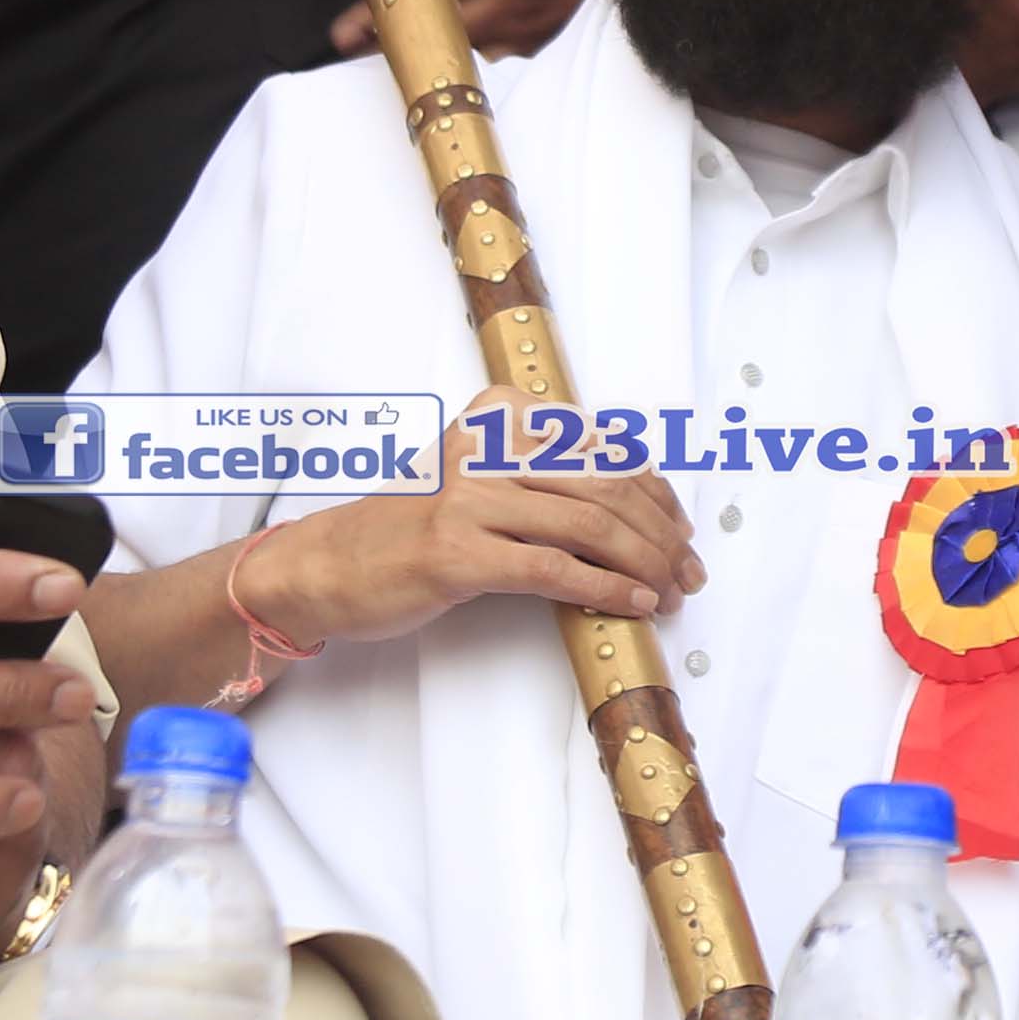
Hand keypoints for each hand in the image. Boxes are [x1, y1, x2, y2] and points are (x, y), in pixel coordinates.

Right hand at [226, 384, 702, 652]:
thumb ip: (540, 472)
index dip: (655, 490)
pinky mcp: (458, 554)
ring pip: (590, 526)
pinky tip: (634, 603)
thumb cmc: (409, 527)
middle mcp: (486, 447)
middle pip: (605, 486)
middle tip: (690, 566)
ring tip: (673, 589)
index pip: (602, 446)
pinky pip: (554, 570)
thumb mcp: (476, 475)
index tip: (681, 526)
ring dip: (646, 562)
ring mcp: (469, 499)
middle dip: (661, 531)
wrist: (328, 564)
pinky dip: (606, 588)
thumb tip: (632, 497)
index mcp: (499, 416)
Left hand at [330, 0, 606, 59]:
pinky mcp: (541, 32)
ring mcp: (525, 19)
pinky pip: (498, 49)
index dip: (383, 10)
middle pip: (438, 28)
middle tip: (356, 43)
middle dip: (394, 37)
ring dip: (434, 41)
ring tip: (404, 38)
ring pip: (465, 44)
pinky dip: (476, 43)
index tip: (347, 28)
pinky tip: (466, 30)